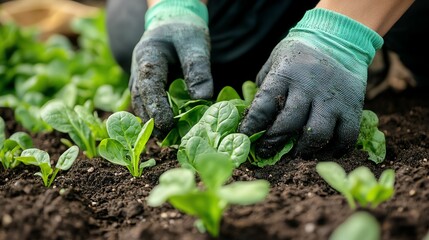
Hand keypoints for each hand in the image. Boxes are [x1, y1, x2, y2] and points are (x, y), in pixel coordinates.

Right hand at [130, 0, 212, 136]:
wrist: (172, 25)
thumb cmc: (184, 33)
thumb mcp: (195, 44)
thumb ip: (198, 69)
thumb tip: (203, 98)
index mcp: (148, 56)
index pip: (149, 85)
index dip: (156, 106)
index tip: (167, 125)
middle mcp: (138, 69)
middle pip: (140, 98)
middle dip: (151, 119)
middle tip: (166, 139)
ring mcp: (139, 78)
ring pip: (140, 103)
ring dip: (151, 121)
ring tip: (166, 139)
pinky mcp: (146, 86)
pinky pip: (147, 103)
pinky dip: (155, 116)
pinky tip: (167, 130)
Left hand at [239, 9, 382, 157]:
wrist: (338, 37)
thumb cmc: (299, 53)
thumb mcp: (275, 60)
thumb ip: (264, 87)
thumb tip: (253, 118)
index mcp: (285, 74)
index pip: (263, 107)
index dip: (251, 127)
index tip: (244, 138)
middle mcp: (309, 87)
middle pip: (289, 124)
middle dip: (274, 143)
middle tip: (266, 151)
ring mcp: (332, 98)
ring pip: (318, 134)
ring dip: (303, 150)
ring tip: (294, 154)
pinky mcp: (352, 107)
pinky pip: (346, 137)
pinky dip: (333, 151)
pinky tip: (322, 152)